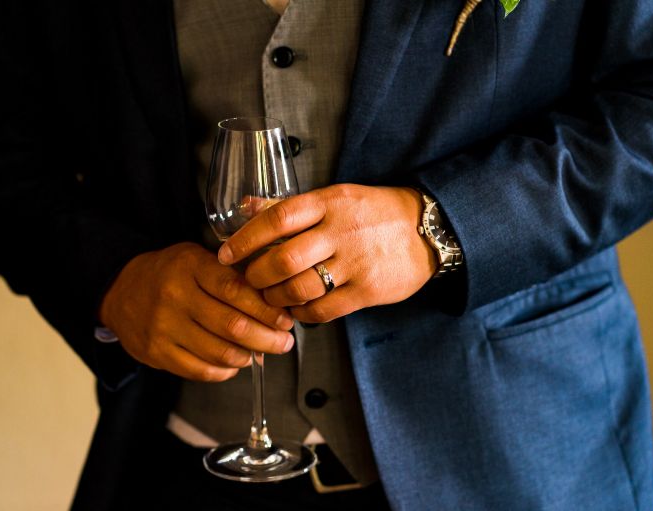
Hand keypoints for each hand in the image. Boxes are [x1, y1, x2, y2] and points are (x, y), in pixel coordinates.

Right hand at [99, 242, 294, 381]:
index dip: (267, 309)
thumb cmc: (172, 273)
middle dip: (267, 338)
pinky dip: (225, 371)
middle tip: (284, 342)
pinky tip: (236, 362)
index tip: (286, 320)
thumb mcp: (197, 258)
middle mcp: (175, 296)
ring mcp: (163, 327)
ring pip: (219, 352)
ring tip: (262, 351)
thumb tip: (276, 300)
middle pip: (233, 326)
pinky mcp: (156, 353)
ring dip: (249, 356)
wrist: (120, 290)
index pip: (237, 290)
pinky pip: (200, 370)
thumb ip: (231, 274)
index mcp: (191, 267)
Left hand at [217, 185, 436, 322]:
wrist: (426, 229)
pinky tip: (298, 310)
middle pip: (283, 260)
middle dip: (257, 275)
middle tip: (249, 281)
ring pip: (300, 288)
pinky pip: (324, 310)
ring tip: (271, 297)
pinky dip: (303, 314)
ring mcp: (355, 263)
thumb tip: (246, 206)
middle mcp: (340, 231)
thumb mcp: (335, 198)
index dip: (246, 238)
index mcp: (329, 203)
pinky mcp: (368, 290)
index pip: (278, 218)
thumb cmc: (372, 213)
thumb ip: (291, 206)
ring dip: (276, 298)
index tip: (226, 254)